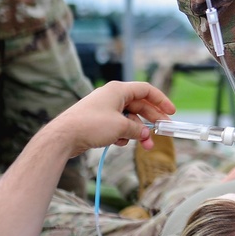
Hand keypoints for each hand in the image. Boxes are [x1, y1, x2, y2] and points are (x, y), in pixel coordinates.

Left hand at [43, 81, 175, 157]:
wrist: (63, 137)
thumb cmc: (92, 125)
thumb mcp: (121, 127)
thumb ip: (137, 130)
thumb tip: (145, 134)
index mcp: (119, 90)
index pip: (146, 90)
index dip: (161, 101)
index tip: (171, 112)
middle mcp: (112, 97)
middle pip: (139, 106)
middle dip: (152, 120)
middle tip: (164, 131)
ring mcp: (104, 109)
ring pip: (128, 119)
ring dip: (138, 132)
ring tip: (145, 146)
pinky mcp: (97, 121)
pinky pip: (117, 126)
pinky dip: (123, 134)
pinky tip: (121, 143)